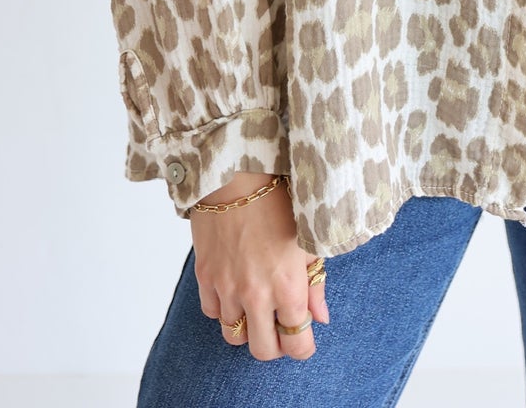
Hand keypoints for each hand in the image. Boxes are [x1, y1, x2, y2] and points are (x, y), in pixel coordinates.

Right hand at [190, 172, 329, 361]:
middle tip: (279, 325)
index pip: (297, 345)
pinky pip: (211, 313)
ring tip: (255, 304)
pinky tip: (234, 288)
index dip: (302, 346)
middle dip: (275, 344)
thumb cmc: (280, 201)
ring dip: (247, 326)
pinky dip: (223, 308)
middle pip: (263, 351)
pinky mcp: (205, 276)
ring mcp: (227, 287)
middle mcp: (256, 294)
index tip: (303, 335)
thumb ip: (315, 284)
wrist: (239, 173)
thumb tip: (320, 319)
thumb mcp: (308, 241)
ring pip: (234, 336)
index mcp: (288, 287)